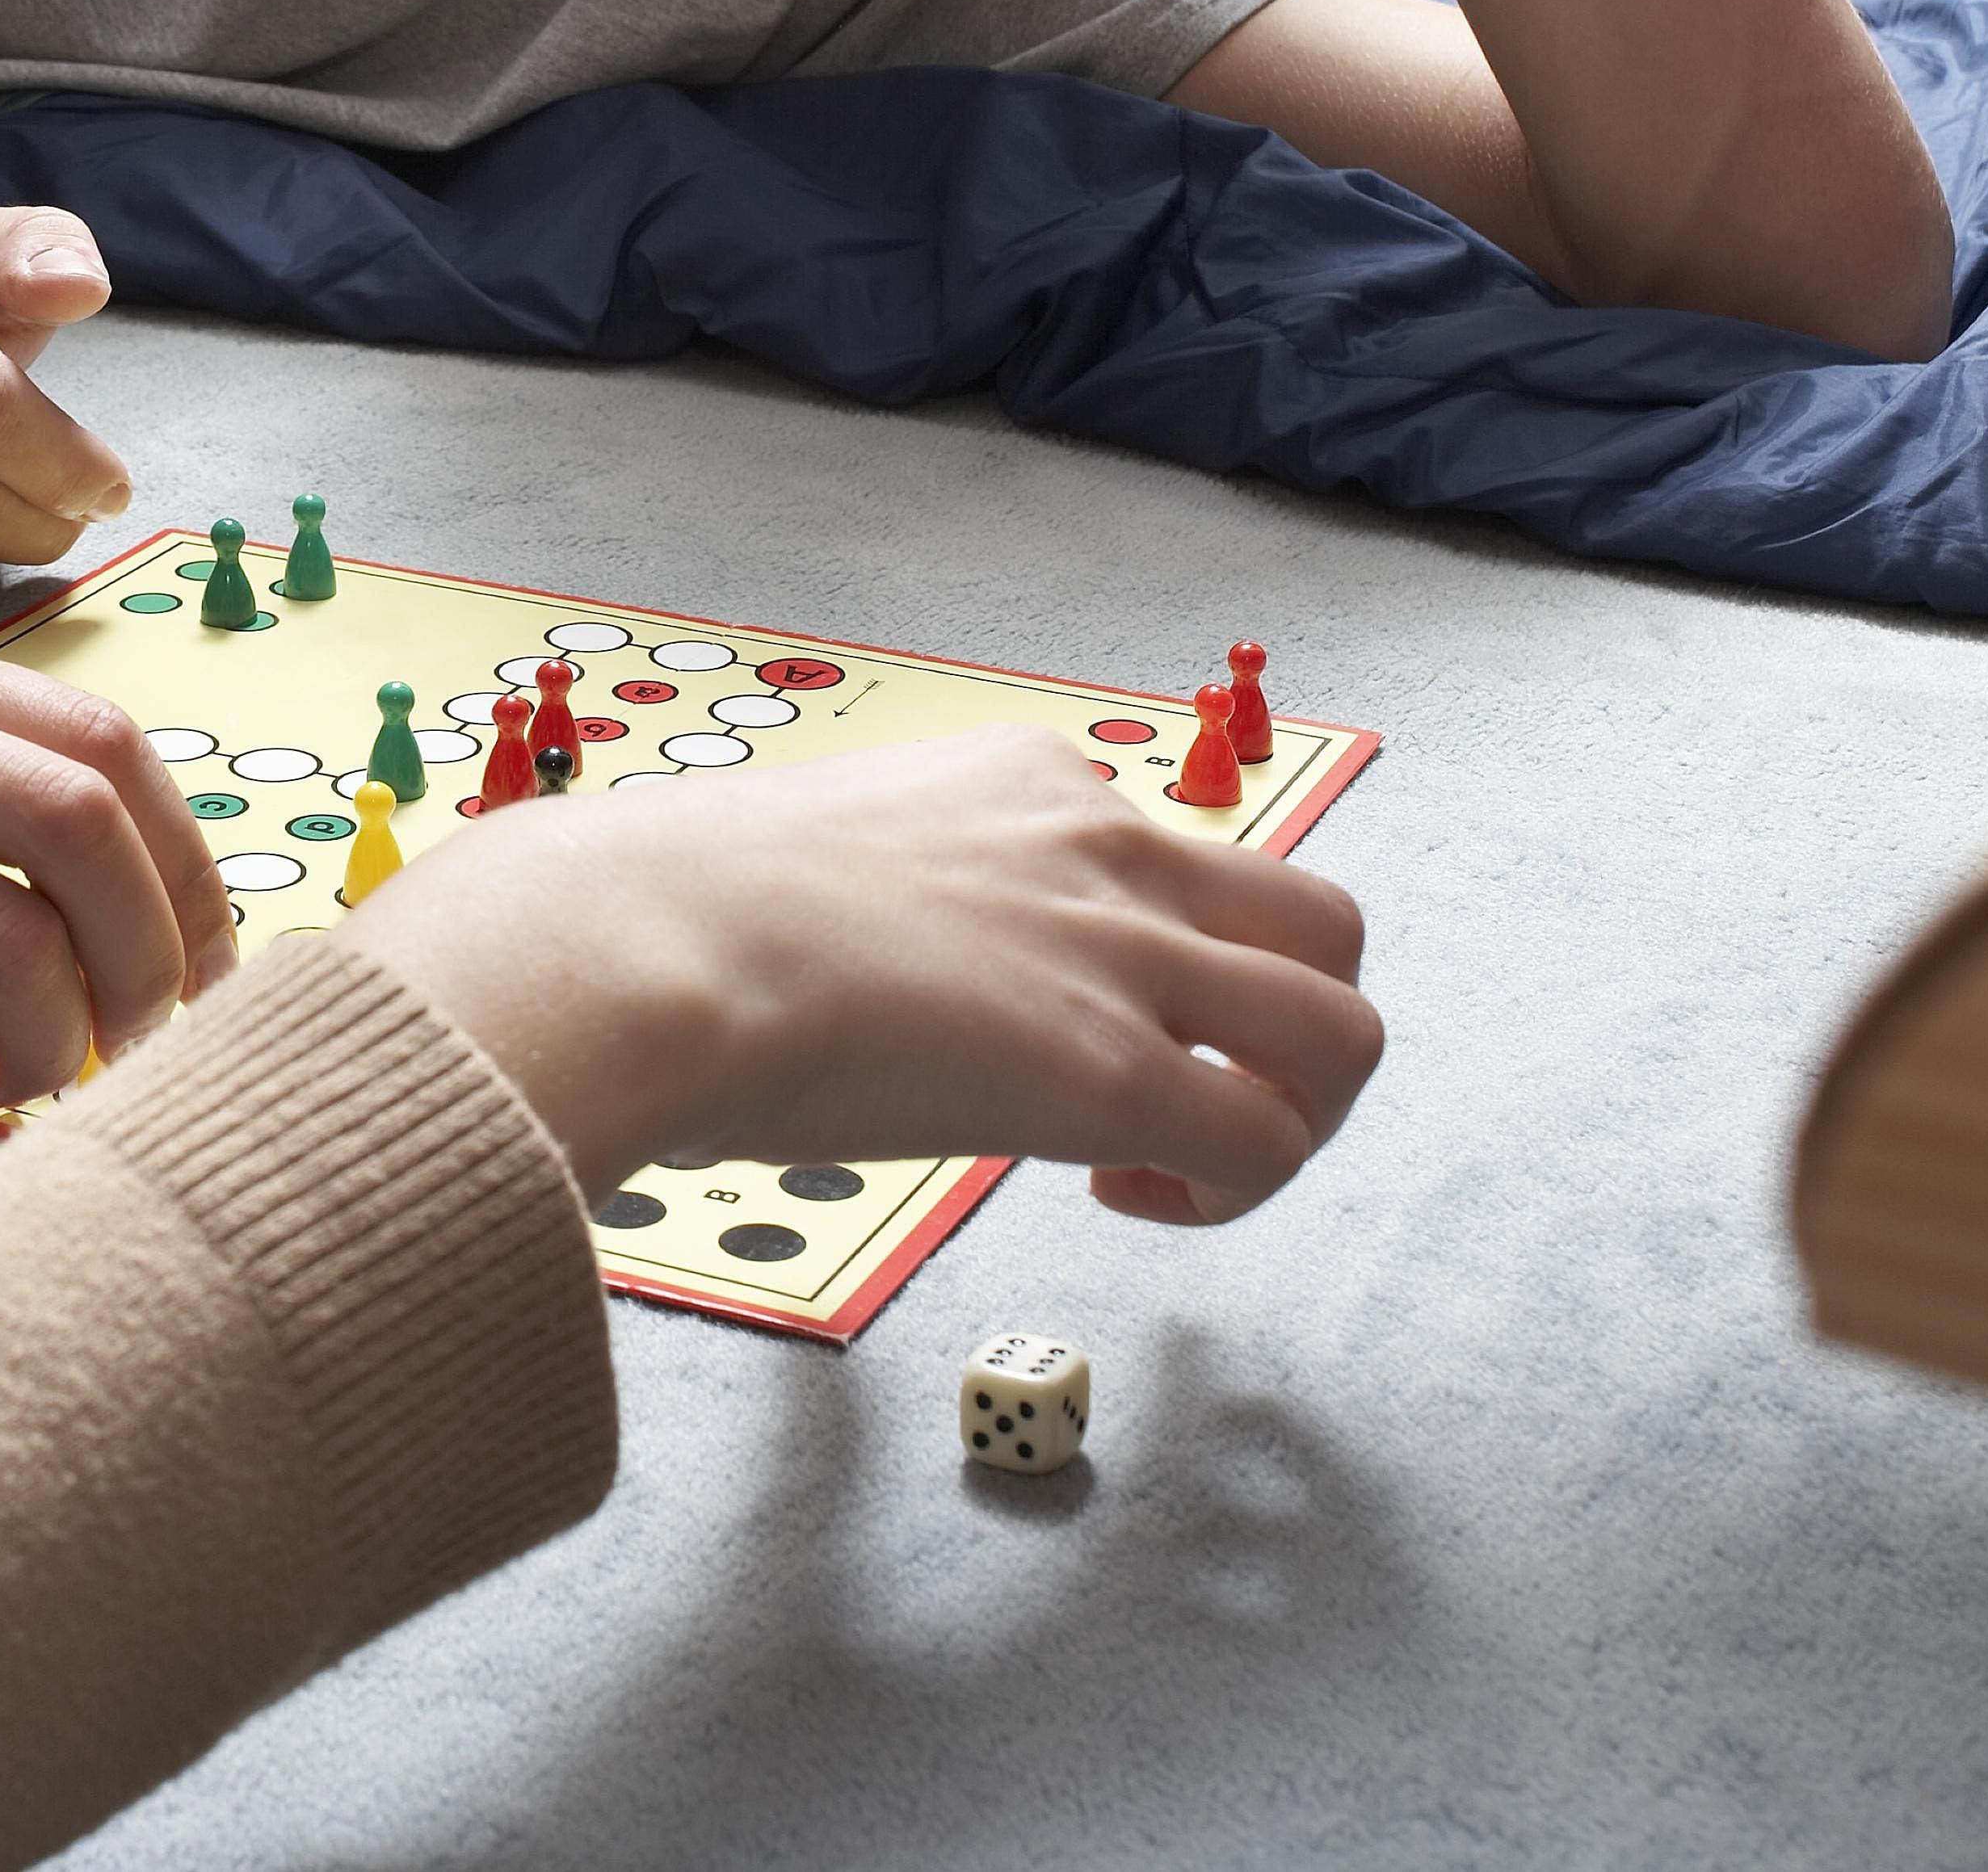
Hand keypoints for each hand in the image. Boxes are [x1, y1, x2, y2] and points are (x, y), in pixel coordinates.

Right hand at [338, 729, 1378, 1221]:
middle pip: (1319, 923)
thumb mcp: (815, 855)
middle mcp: (1103, 849)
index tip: (1056, 1026)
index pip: (1172, 858)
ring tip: (1189, 1167)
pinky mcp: (1112, 1073)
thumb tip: (834, 973)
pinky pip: (1266, 1142)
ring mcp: (1121, 957)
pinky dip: (1231, 1194)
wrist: (646, 945)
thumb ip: (877, 900)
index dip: (1152, 959)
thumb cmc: (667, 915)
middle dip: (1291, 1027)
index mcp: (1028, 782)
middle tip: (1195, 1100)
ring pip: (1341, 1030)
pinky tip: (1131, 1203)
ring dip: (1298, 1114)